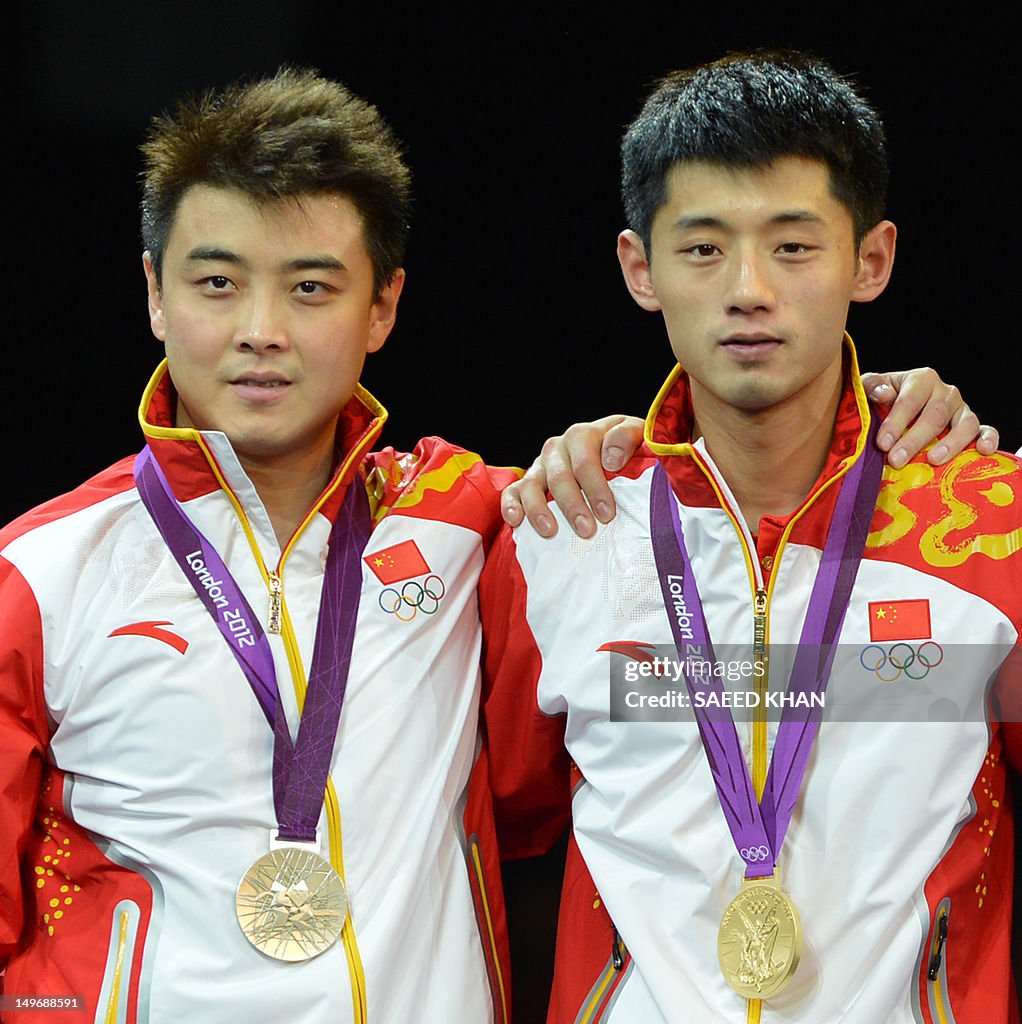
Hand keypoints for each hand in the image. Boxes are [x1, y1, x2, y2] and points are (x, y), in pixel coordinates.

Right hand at [502, 415, 643, 537]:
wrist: (611, 457)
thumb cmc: (626, 452)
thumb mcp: (636, 435)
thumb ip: (628, 437)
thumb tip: (610, 459)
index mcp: (583, 435)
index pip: (585, 459)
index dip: (595, 486)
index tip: (607, 513)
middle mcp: (558, 447)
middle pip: (560, 476)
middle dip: (573, 505)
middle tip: (587, 530)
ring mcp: (540, 465)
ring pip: (533, 485)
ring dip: (540, 509)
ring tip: (551, 531)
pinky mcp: (527, 482)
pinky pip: (513, 492)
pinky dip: (511, 506)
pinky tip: (516, 521)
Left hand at [862, 368, 998, 467]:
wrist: (894, 409)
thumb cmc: (881, 400)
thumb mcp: (871, 389)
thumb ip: (872, 387)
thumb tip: (884, 394)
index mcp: (921, 380)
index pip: (910, 400)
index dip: (896, 422)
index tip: (883, 443)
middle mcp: (945, 393)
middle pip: (935, 416)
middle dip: (914, 440)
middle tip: (897, 460)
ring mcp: (961, 409)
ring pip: (965, 424)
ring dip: (951, 443)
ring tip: (933, 460)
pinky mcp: (973, 427)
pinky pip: (986, 431)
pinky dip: (988, 439)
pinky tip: (983, 451)